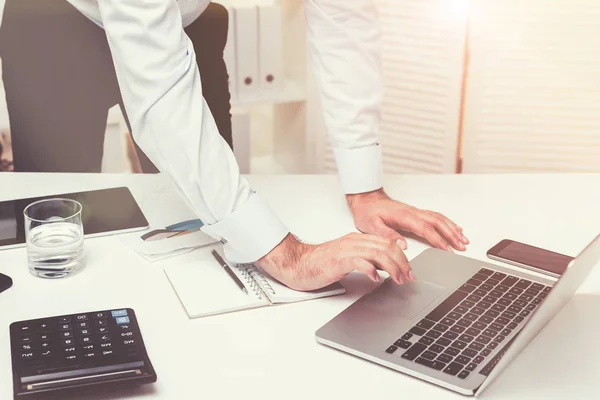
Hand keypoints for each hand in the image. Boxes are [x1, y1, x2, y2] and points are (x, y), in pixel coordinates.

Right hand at [256, 233, 413, 290]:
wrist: (298, 264)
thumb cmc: (320, 264)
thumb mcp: (348, 259)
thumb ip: (366, 259)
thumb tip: (385, 267)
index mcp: (357, 239)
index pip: (387, 243)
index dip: (402, 256)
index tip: (409, 270)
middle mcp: (353, 241)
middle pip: (386, 247)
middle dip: (402, 263)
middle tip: (408, 277)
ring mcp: (346, 250)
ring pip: (377, 253)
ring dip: (392, 268)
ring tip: (398, 280)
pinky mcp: (338, 260)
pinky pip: (359, 262)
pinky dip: (371, 270)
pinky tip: (377, 279)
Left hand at [346, 188, 468, 251]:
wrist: (366, 199)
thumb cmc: (368, 212)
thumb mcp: (372, 226)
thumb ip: (387, 235)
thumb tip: (403, 245)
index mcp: (404, 217)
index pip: (426, 229)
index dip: (438, 240)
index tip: (448, 250)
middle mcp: (412, 213)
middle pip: (438, 223)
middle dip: (452, 235)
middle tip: (462, 246)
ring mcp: (415, 212)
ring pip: (439, 219)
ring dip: (452, 229)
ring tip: (463, 239)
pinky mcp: (415, 213)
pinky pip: (435, 216)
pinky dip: (447, 222)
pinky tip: (453, 228)